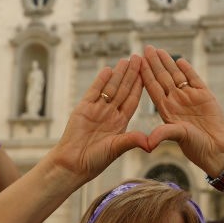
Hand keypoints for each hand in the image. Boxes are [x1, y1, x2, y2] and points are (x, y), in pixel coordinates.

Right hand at [47, 56, 146, 179]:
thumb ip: (132, 141)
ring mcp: (97, 110)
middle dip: (132, 74)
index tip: (148, 73)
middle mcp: (110, 114)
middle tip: (140, 58)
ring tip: (127, 60)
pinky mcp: (83, 108)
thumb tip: (150, 143)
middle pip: (123, 90)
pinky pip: (94, 92)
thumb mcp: (117, 148)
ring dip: (118, 74)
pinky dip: (101, 81)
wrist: (73, 163)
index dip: (140, 86)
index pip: (132, 100)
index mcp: (121, 122)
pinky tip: (108, 70)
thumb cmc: (95, 160)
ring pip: (110, 88)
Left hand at [140, 45, 223, 173]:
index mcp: (166, 109)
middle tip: (146, 48)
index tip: (138, 62)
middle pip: (163, 78)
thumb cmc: (196, 146)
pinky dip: (188, 70)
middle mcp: (176, 101)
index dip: (146, 74)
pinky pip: (194, 79)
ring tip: (159, 50)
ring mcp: (190, 97)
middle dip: (154, 63)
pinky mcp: (204, 95)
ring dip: (168, 63)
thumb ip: (164, 134)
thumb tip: (148, 142)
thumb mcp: (178, 137)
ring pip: (176, 76)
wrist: (217, 148)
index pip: (153, 88)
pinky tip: (180, 60)